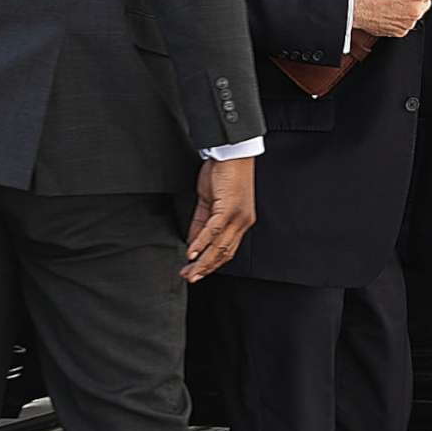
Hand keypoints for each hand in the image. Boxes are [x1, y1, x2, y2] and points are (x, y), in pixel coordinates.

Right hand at [184, 157, 256, 281]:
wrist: (234, 152)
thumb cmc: (225, 172)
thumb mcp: (210, 200)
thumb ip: (202, 223)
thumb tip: (193, 242)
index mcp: (240, 221)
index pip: (227, 249)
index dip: (212, 263)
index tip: (198, 272)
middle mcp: (242, 222)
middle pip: (223, 252)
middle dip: (205, 268)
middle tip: (191, 277)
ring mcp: (237, 216)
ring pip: (219, 246)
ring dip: (202, 261)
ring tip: (189, 270)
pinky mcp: (228, 208)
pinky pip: (213, 231)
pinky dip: (201, 243)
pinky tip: (192, 252)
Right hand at [351, 0, 431, 38]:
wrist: (355, 5)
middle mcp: (416, 10)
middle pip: (426, 2)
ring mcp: (408, 23)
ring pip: (416, 13)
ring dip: (409, 7)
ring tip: (393, 0)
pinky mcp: (399, 32)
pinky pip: (406, 23)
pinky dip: (400, 18)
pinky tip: (389, 10)